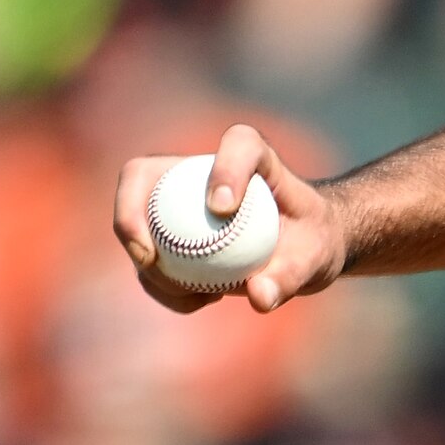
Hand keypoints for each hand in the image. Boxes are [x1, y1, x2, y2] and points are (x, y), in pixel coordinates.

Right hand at [111, 124, 348, 314]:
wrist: (302, 248)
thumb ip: (290, 276)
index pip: (238, 144)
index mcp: (253, 156)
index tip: (224, 208)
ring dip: (145, 262)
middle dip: (129, 213)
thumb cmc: (312, 242)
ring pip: (135, 220)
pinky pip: (147, 259)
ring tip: (195, 295)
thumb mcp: (315, 261)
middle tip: (148, 258)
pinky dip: (163, 286)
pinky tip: (199, 300)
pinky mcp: (167, 230)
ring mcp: (175, 198)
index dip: (226, 168)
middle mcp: (201, 169)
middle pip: (141, 174)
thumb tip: (258, 297)